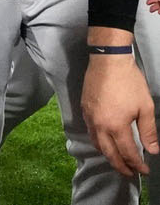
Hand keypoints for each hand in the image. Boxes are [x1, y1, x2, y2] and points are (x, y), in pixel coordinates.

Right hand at [84, 52, 158, 176]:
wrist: (108, 62)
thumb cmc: (129, 83)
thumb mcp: (145, 107)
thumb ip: (148, 131)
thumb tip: (152, 150)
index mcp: (116, 126)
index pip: (127, 152)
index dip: (137, 164)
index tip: (144, 171)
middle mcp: (99, 126)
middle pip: (109, 153)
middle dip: (121, 166)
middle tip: (131, 173)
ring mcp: (89, 118)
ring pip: (97, 144)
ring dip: (108, 156)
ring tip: (119, 161)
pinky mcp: (84, 110)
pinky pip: (91, 133)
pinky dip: (99, 143)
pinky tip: (106, 142)